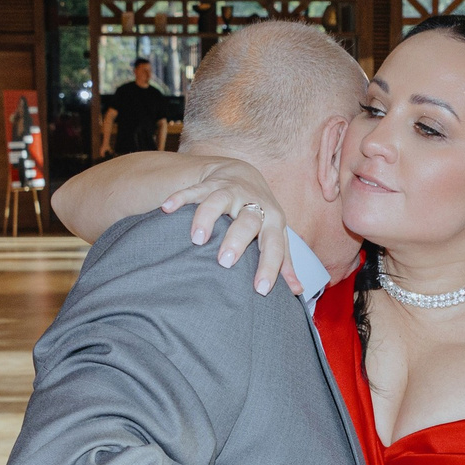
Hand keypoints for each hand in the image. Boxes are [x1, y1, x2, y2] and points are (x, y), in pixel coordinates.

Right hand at [159, 159, 298, 296]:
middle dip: (237, 240)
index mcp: (273, 220)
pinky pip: (194, 189)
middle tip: (225, 261)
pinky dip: (180, 198)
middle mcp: (254, 204)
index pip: (274, 245)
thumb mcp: (275, 235)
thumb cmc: (260, 214)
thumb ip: (283, 262)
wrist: (242, 173)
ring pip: (220, 200)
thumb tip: (297, 291)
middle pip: (248, 220)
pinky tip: (167, 209)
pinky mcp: (209, 183)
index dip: (270, 267)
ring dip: (208, 218)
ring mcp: (231, 191)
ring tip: (197, 239)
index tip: (261, 290)